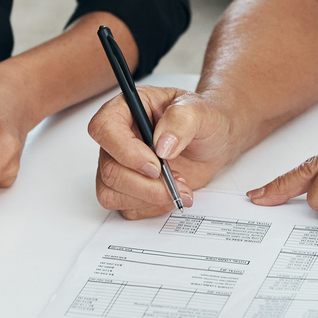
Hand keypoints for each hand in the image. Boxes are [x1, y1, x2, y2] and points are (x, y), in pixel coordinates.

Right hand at [88, 86, 240, 217]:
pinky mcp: (127, 188)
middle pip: (109, 169)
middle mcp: (118, 138)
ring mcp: (119, 165)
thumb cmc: (203, 120)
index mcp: (127, 109)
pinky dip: (152, 208)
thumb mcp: (200, 111)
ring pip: (112, 193)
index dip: (125, 151)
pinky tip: (172, 194)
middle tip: (176, 181)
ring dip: (150, 198)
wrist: (213, 142)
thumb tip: (162, 144)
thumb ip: (181, 120)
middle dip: (145, 184)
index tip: (155, 165)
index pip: (104, 129)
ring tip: (179, 187)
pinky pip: (125, 208)